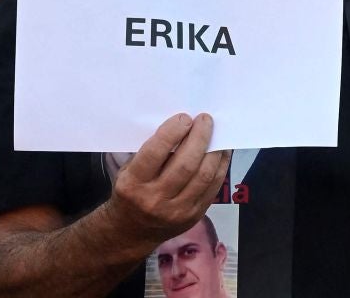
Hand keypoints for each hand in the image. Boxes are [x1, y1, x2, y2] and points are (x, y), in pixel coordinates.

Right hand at [105, 113, 231, 245]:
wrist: (132, 232)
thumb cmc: (131, 192)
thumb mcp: (128, 171)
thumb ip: (151, 152)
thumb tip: (182, 126)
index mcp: (133, 183)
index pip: (155, 152)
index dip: (172, 131)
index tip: (184, 117)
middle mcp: (155, 199)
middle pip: (186, 164)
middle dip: (200, 137)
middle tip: (205, 119)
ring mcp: (177, 211)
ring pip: (203, 176)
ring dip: (214, 150)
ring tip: (216, 133)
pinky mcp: (193, 216)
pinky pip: (213, 188)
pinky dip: (220, 167)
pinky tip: (221, 152)